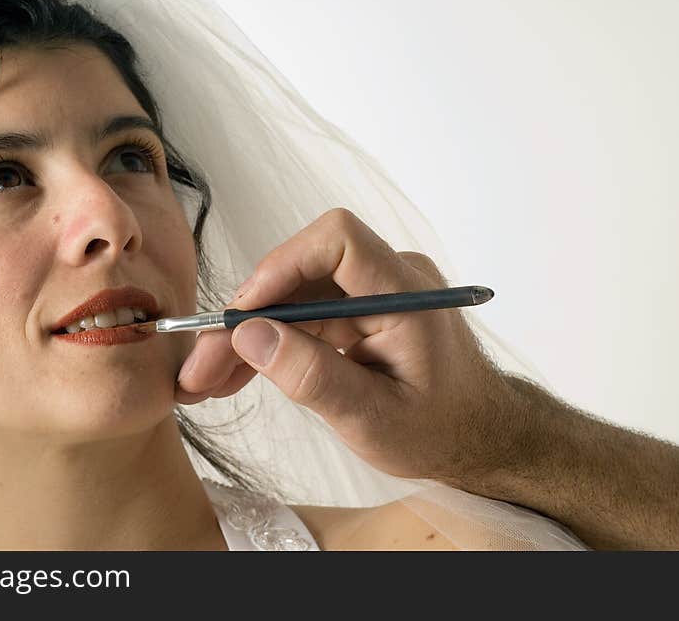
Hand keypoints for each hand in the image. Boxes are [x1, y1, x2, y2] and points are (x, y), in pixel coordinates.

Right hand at [174, 208, 517, 481]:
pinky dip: (270, 346)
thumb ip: (312, 376)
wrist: (478, 438)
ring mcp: (371, 294)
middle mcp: (387, 280)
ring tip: (205, 381)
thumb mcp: (373, 418)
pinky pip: (304, 318)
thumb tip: (246, 334)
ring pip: (292, 299)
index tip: (242, 312)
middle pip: (299, 276)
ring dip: (247, 337)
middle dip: (245, 319)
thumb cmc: (439, 431)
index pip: (338, 240)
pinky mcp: (358, 312)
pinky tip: (236, 375)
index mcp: (405, 295)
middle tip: (200, 368)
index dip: (282, 264)